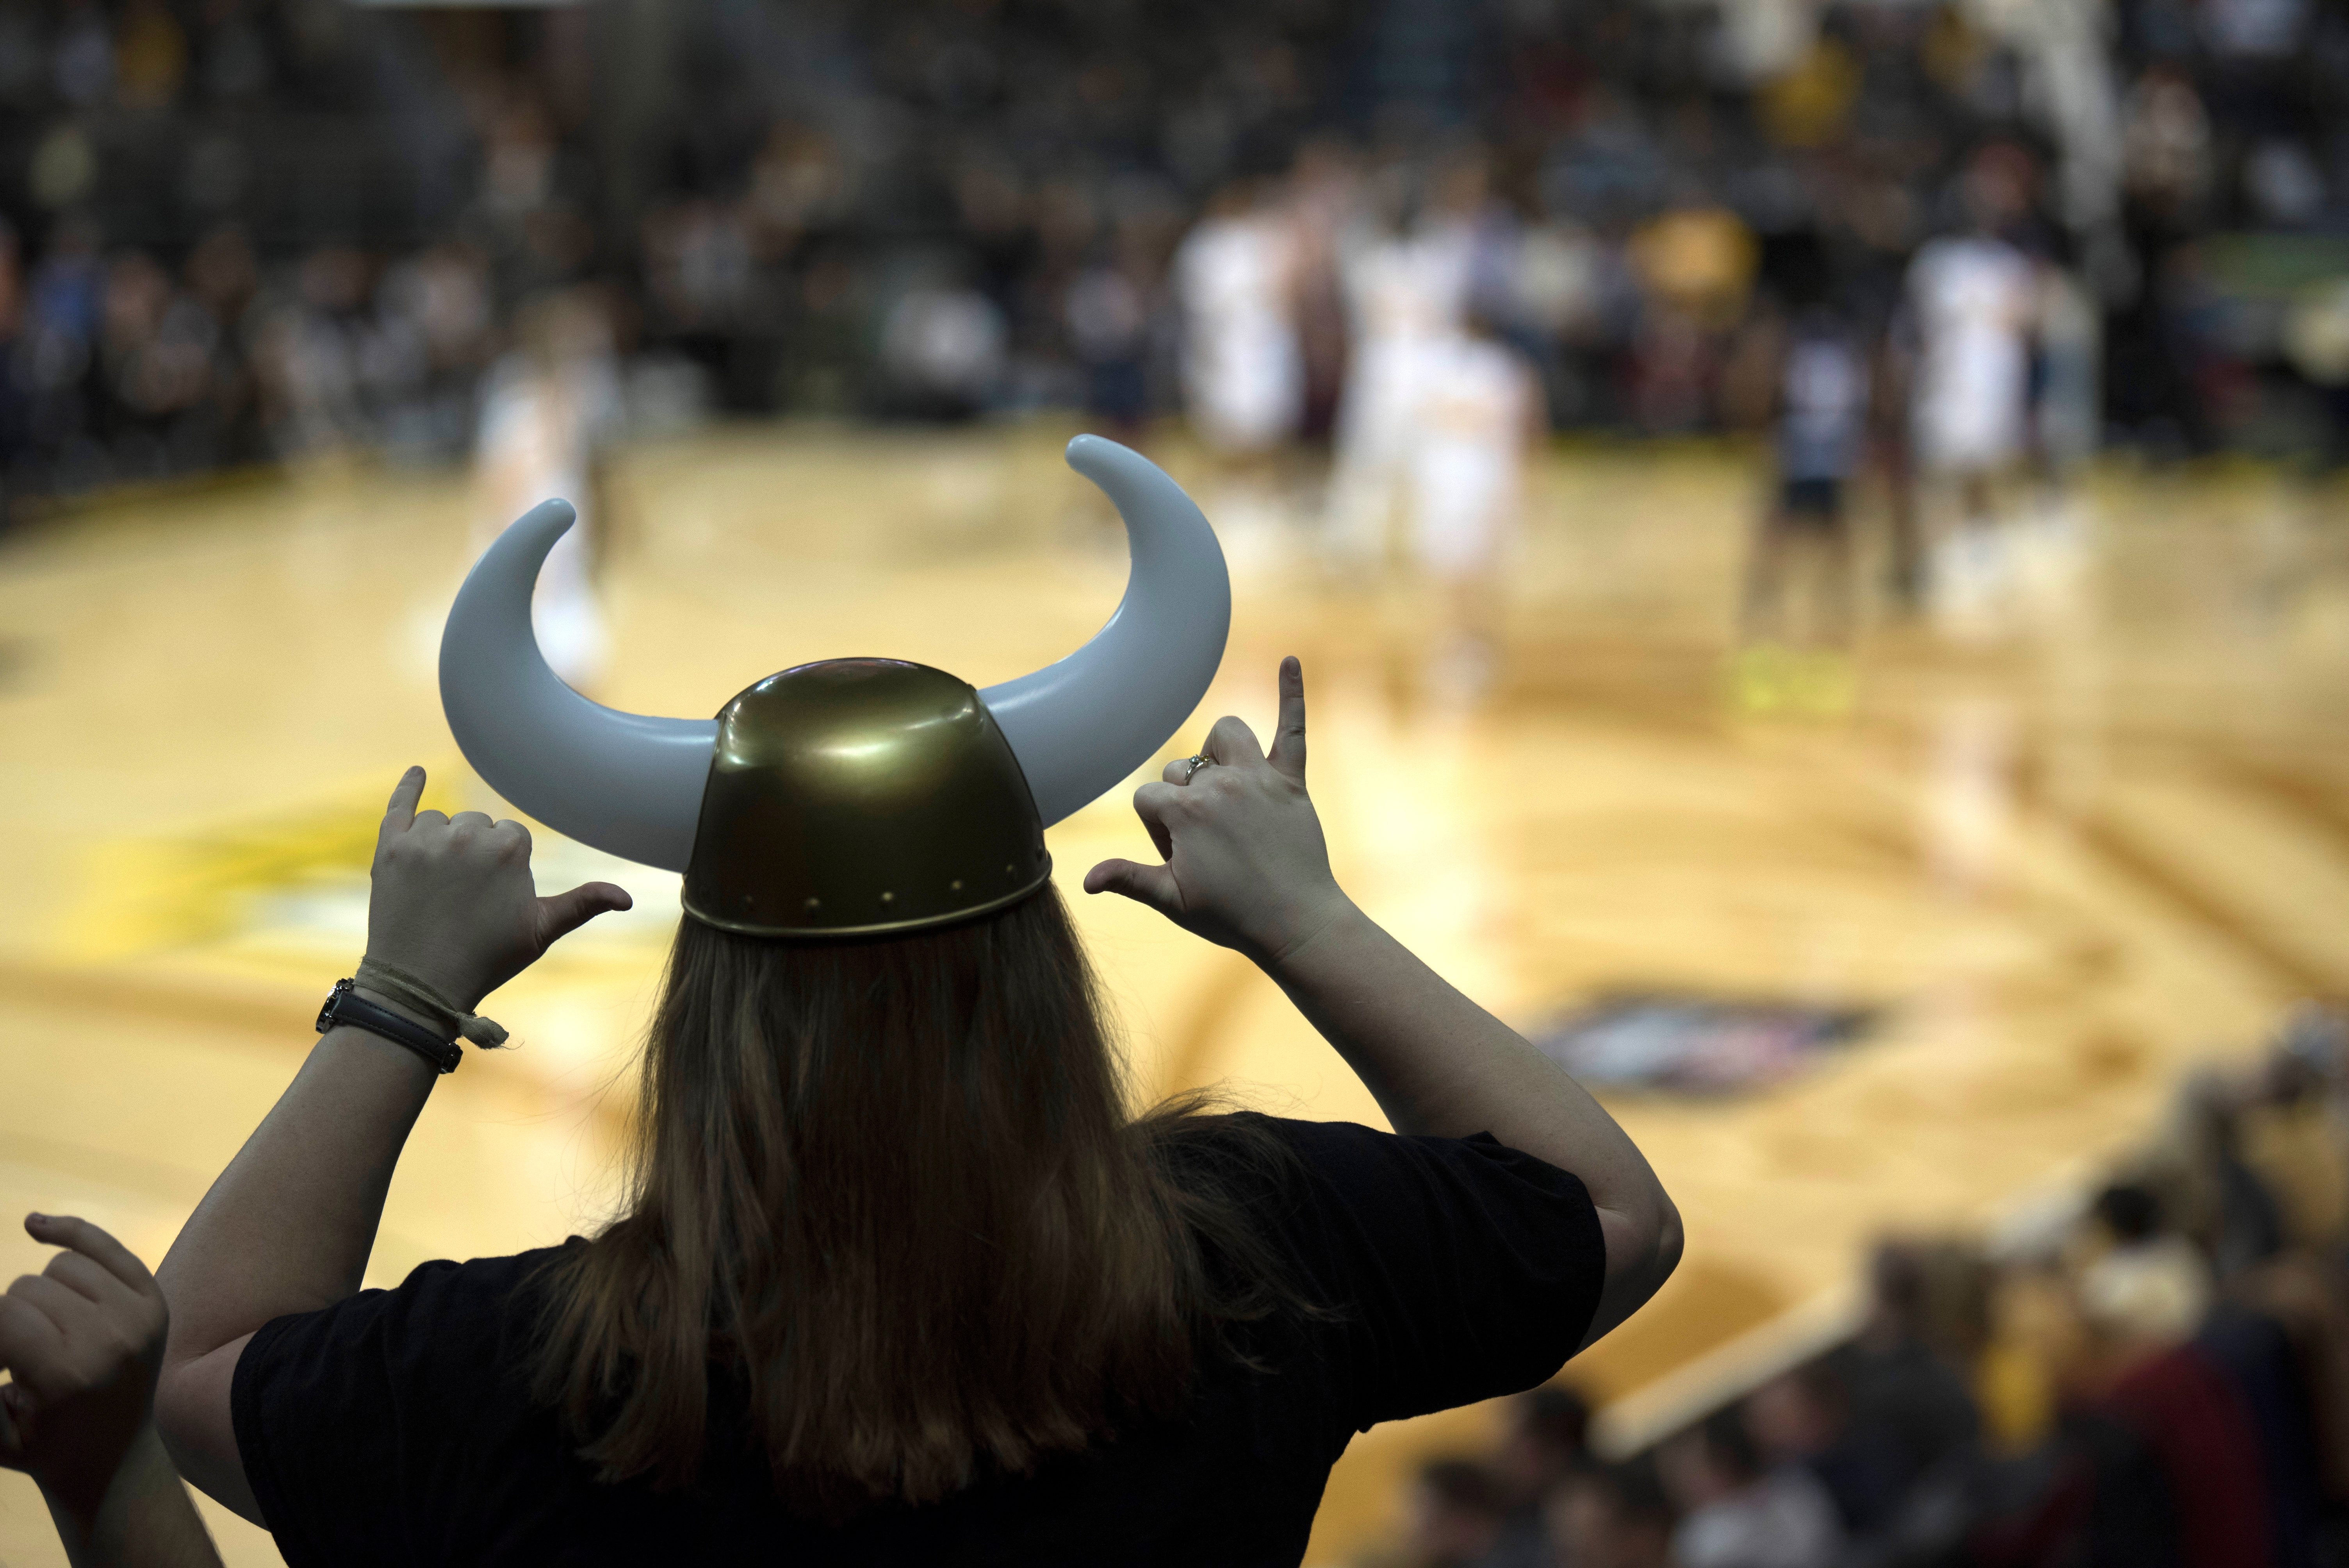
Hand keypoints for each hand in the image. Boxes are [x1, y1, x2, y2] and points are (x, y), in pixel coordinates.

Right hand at [0, 1215, 167, 1510]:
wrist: (116, 1458)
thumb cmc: (40, 1445)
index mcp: (67, 1373)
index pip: (3, 1315)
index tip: (1, 1360)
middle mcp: (111, 1338)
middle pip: (25, 1288)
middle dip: (10, 1321)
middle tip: (19, 1361)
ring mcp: (139, 1315)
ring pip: (60, 1265)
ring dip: (39, 1296)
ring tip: (45, 1336)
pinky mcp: (154, 1300)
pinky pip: (103, 1246)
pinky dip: (68, 1233)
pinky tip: (35, 1226)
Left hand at [366, 766, 630, 1010]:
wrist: (420, 985)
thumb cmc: (487, 958)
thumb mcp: (541, 931)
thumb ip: (583, 904)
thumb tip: (628, 898)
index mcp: (509, 849)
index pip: (511, 836)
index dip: (506, 867)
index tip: (493, 896)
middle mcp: (467, 835)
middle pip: (477, 824)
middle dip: (475, 852)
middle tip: (465, 895)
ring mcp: (424, 840)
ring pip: (441, 821)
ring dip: (441, 841)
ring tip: (438, 884)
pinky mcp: (390, 848)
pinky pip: (400, 805)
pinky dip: (409, 787)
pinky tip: (417, 771)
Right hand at [1084, 657, 1352, 967]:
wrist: (1297, 925)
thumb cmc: (1232, 916)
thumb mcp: (1172, 901)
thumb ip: (1129, 879)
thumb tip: (1086, 881)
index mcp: (1185, 813)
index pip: (1148, 798)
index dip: (1157, 831)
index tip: (1183, 859)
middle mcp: (1219, 786)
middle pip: (1182, 771)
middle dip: (1183, 804)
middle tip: (1209, 846)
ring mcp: (1257, 779)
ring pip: (1224, 735)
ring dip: (1217, 751)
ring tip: (1224, 783)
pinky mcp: (1291, 781)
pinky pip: (1292, 727)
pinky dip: (1292, 693)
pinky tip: (1290, 659)